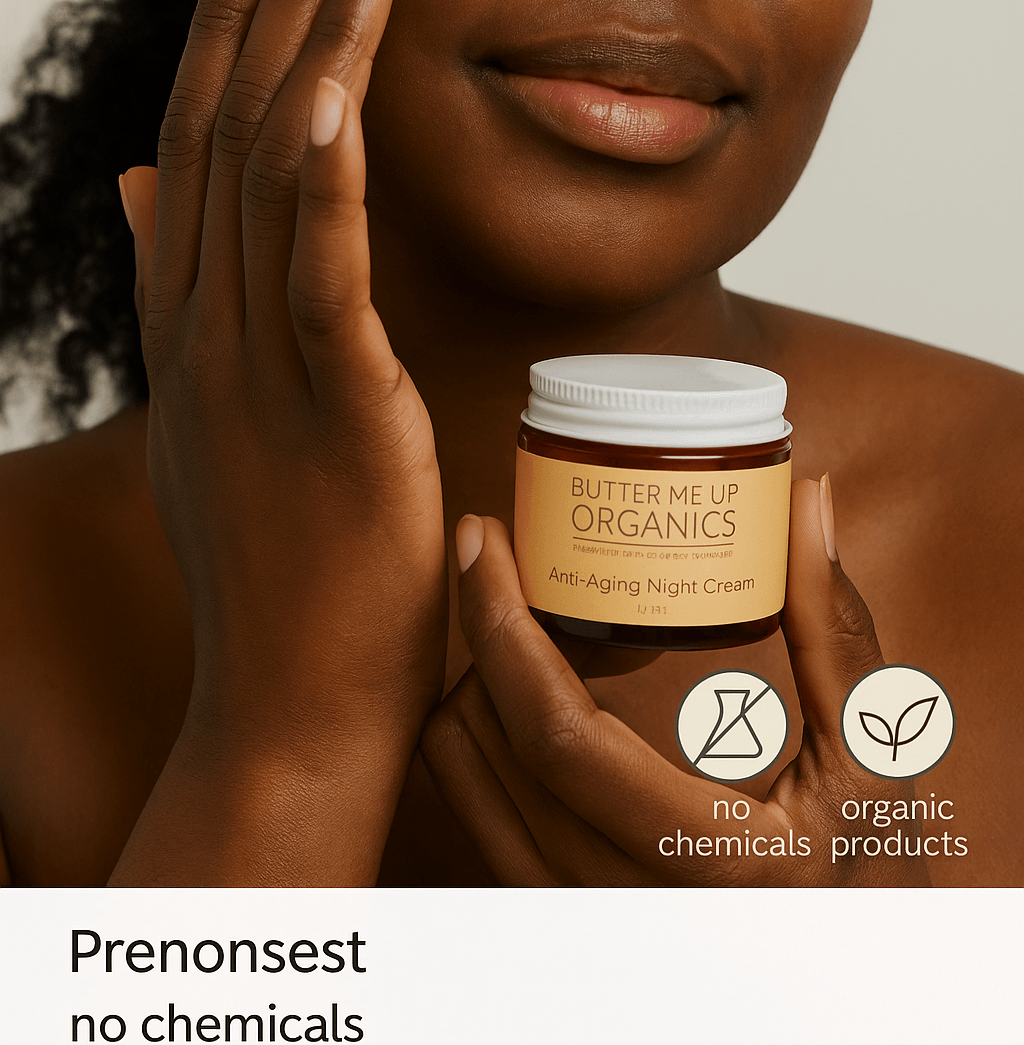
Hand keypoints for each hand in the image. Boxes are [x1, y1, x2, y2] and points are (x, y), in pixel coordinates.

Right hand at [115, 0, 446, 883]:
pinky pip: (318, 272)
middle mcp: (208, 322)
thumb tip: (146, 187)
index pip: (200, 141)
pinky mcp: (326, 407)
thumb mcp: (213, 411)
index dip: (227, 27)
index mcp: (192, 319)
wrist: (285, 706)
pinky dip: (322, 176)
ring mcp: (257, 363)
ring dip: (311, 47)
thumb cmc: (272, 561)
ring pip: (274, 174)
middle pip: (231, 125)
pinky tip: (331, 92)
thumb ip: (182, 291)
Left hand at [422, 479, 930, 886]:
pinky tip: (543, 688)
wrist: (845, 975)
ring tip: (538, 620)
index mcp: (704, 858)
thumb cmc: (865, 875)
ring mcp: (574, 913)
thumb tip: (803, 502)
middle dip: (482, 629)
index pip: (558, 735)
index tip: (484, 538)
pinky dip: (485, 731)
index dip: (503, 625)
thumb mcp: (872, 758)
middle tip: (504, 553)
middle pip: (488, 744)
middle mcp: (618, 901)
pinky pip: (471, 808)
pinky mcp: (549, 909)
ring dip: (480, 679)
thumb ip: (834, 630)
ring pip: (463, 777)